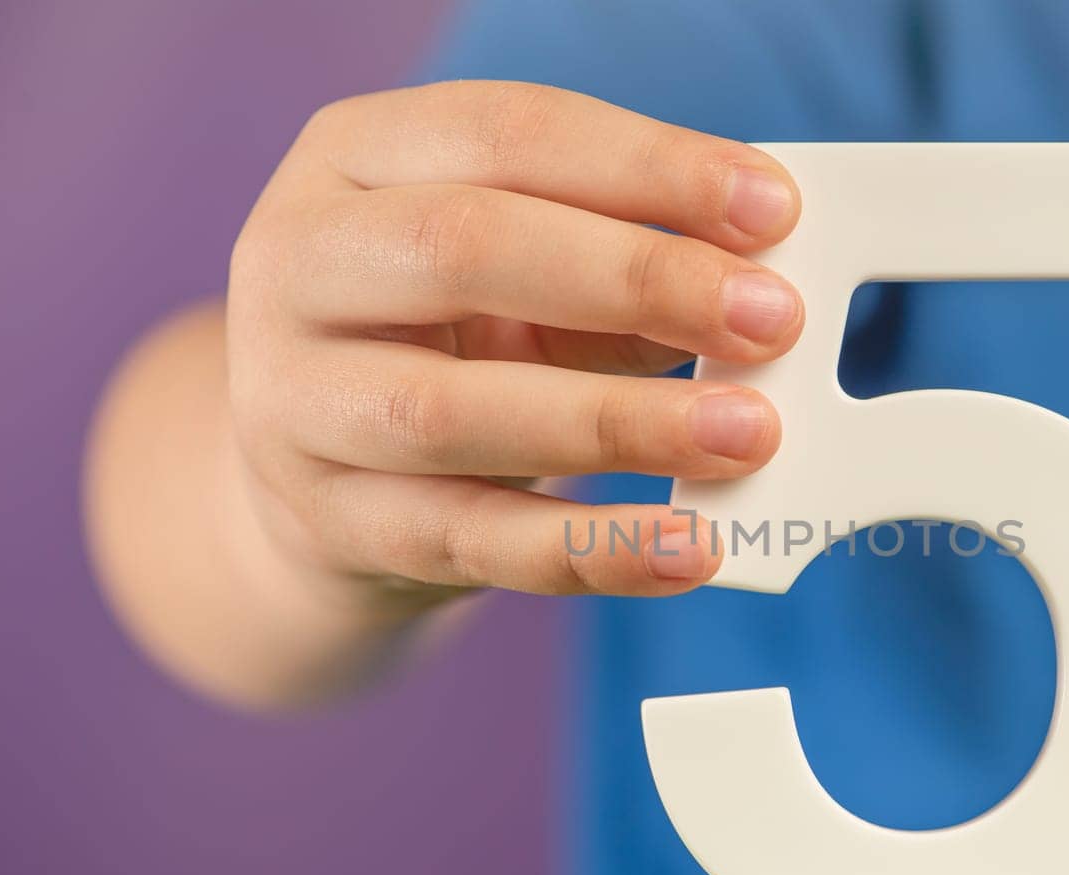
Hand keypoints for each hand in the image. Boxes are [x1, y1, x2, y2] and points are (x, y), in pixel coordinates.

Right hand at [226, 81, 800, 606]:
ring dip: (619, 425)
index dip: (647, 168)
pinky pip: (470, 540)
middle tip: (771, 319)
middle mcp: (298, 265)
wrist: (324, 477)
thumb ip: (627, 266)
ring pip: (450, 411)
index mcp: (352, 159)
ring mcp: (295, 402)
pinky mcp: (332, 523)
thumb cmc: (452, 341)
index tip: (773, 210)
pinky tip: (689, 546)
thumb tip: (760, 285)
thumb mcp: (525, 276)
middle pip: (462, 248)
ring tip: (747, 435)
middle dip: (636, 280)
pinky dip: (591, 548)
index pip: (505, 133)